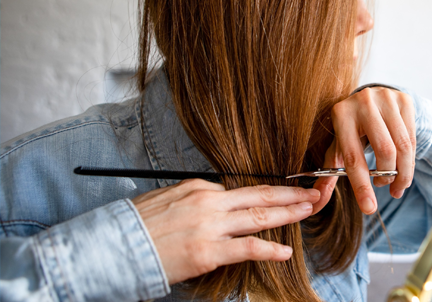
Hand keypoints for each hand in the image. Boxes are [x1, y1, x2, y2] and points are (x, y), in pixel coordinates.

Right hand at [132, 179, 319, 284]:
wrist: (114, 245)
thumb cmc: (138, 225)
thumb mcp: (168, 199)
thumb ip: (196, 199)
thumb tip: (216, 203)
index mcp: (199, 187)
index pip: (240, 191)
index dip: (265, 194)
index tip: (282, 194)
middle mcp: (208, 201)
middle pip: (258, 195)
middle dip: (289, 193)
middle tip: (311, 192)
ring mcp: (210, 225)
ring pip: (258, 216)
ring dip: (288, 213)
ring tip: (308, 210)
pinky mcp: (208, 251)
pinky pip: (247, 248)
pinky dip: (269, 249)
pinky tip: (285, 251)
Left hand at [313, 87, 415, 214]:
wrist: (370, 98)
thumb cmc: (351, 129)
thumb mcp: (338, 147)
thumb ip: (328, 174)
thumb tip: (316, 203)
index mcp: (341, 115)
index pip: (353, 158)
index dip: (361, 186)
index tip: (369, 208)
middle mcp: (363, 103)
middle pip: (385, 152)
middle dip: (387, 177)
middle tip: (383, 186)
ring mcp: (386, 98)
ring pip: (403, 147)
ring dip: (403, 173)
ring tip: (396, 184)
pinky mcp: (404, 99)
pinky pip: (413, 138)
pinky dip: (410, 160)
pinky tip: (404, 167)